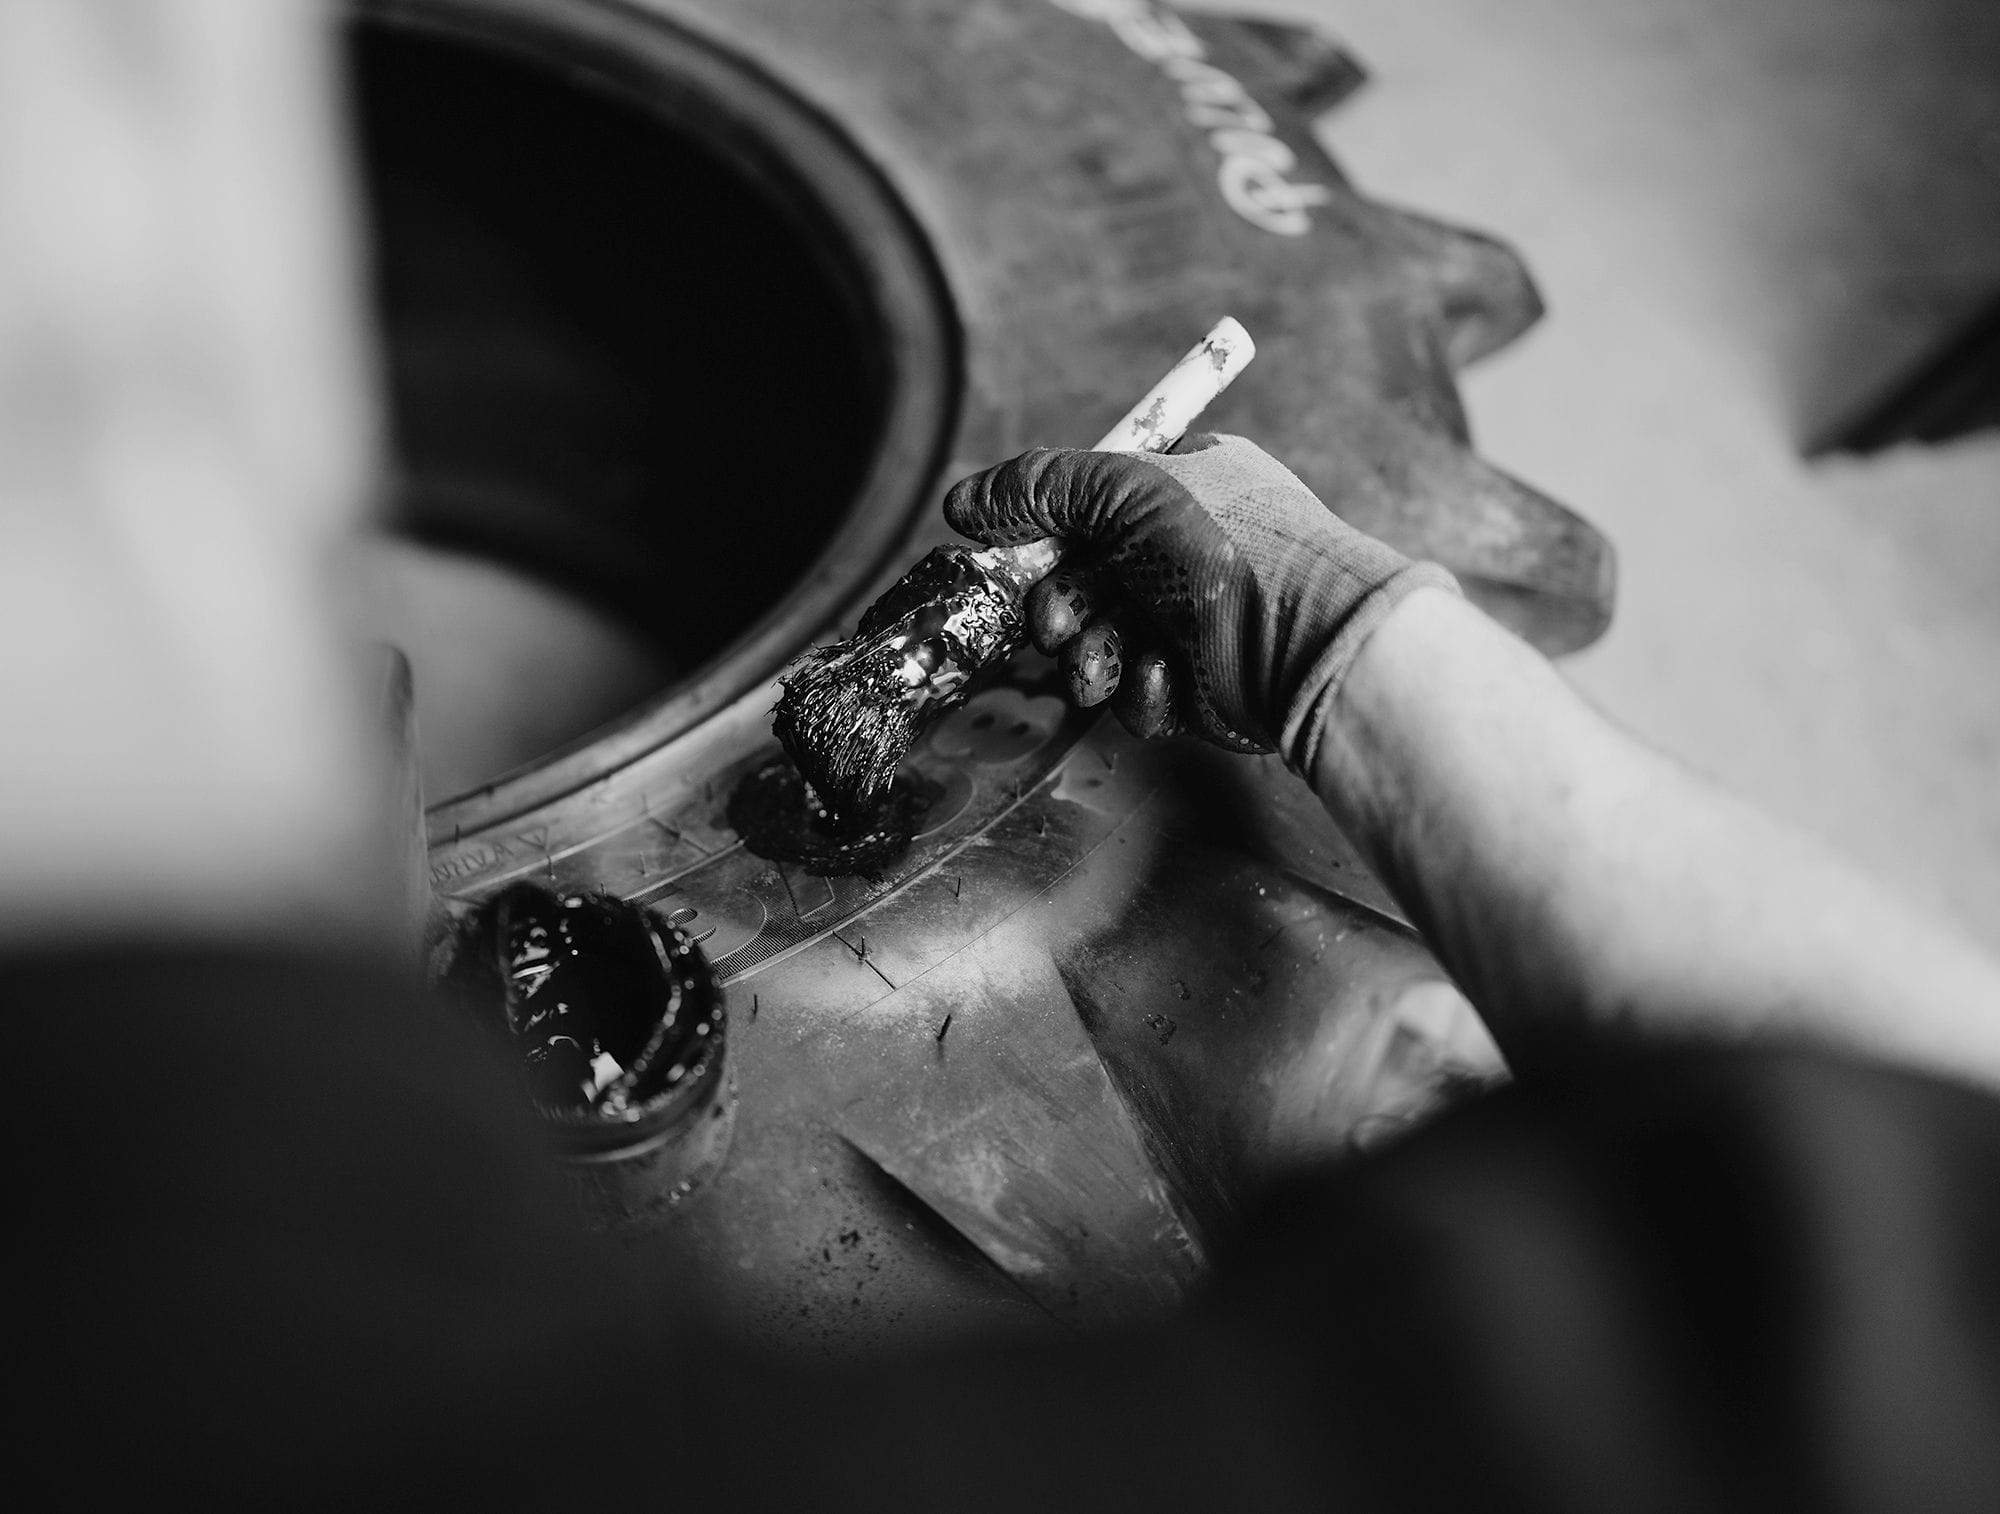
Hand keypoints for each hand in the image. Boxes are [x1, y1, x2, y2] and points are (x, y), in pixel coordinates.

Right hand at [943, 435, 1456, 768]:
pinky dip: (1141, 688)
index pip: (1089, 506)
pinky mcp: (1197, 688)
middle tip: (1063, 619)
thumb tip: (959, 504)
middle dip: (1062, 607)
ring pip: (1100, 645)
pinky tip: (1166, 675)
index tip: (1017, 556)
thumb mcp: (1124, 487)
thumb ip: (1038, 487)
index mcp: (1182, 488)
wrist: (1304, 641)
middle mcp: (1186, 553)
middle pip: (1082, 582)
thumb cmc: (1225, 545)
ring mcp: (1191, 624)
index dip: (1047, 536)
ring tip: (1109, 657)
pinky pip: (1136, 693)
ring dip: (1092, 655)